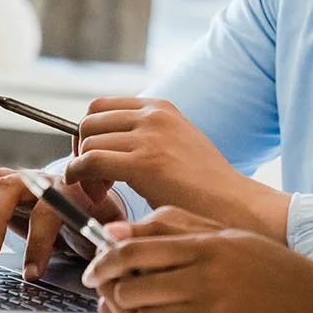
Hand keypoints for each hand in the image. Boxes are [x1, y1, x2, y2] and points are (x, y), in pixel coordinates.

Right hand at [0, 167, 125, 281]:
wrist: (90, 201)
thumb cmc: (95, 222)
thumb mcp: (104, 232)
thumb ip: (105, 241)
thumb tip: (109, 257)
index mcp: (72, 192)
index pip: (50, 209)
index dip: (38, 241)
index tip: (30, 274)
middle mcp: (43, 181)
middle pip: (13, 187)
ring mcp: (21, 180)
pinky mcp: (2, 186)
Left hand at [64, 98, 290, 240]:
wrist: (233, 205)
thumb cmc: (205, 187)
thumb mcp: (177, 145)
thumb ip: (147, 137)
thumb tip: (109, 143)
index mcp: (161, 108)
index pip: (101, 106)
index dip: (90, 134)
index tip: (95, 161)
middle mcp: (154, 115)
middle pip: (89, 121)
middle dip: (82, 150)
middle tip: (94, 180)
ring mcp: (149, 136)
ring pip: (87, 142)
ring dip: (83, 170)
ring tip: (101, 194)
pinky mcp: (144, 162)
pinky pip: (89, 162)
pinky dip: (79, 178)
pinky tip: (93, 196)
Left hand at [82, 206, 312, 312]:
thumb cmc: (274, 271)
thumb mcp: (230, 237)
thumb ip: (176, 227)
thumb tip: (119, 232)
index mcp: (207, 243)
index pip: (136, 247)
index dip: (106, 261)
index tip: (96, 270)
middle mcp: (206, 275)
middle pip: (132, 285)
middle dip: (114, 293)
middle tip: (114, 295)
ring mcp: (211, 310)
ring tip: (143, 312)